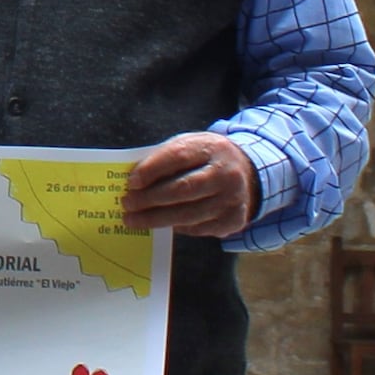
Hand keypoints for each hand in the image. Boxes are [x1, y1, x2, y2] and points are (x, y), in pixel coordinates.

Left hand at [114, 134, 257, 241]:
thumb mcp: (190, 146)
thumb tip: (134, 181)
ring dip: (156, 219)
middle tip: (127, 205)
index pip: (178, 156)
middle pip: (182, 189)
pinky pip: (197, 228)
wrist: (248, 172)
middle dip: (149, 199)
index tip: (131, 182)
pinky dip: (176, 227)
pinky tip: (162, 224)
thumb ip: (165, 158)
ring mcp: (232, 199)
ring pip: (188, 214)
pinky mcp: (233, 220)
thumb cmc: (206, 158)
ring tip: (134, 220)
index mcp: (213, 148)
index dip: (152, 170)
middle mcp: (226, 174)